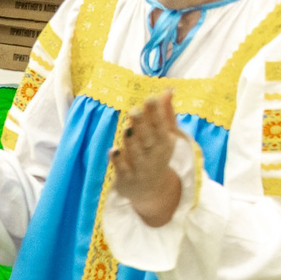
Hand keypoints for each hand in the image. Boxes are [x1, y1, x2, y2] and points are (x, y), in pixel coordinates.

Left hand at [109, 90, 185, 227]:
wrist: (151, 189)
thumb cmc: (156, 155)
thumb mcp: (165, 136)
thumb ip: (165, 113)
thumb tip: (167, 89)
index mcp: (165, 142)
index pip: (161, 125)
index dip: (156, 112)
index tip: (150, 97)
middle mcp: (154, 155)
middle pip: (148, 138)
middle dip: (143, 124)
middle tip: (134, 110)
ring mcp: (140, 168)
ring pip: (135, 153)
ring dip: (131, 141)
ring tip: (127, 127)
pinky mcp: (126, 178)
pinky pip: (121, 169)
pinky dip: (117, 160)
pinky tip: (113, 149)